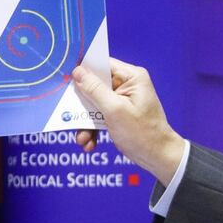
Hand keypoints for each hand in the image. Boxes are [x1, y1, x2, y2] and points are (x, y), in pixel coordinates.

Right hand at [73, 58, 183, 185]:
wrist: (157, 157)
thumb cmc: (142, 133)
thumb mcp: (115, 110)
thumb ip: (95, 90)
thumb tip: (77, 71)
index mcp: (132, 77)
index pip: (102, 64)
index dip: (83, 71)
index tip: (65, 80)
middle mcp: (127, 85)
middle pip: (94, 85)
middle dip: (82, 104)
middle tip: (69, 115)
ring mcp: (122, 100)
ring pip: (94, 103)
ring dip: (85, 121)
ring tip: (81, 138)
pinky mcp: (118, 114)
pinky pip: (99, 116)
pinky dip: (92, 129)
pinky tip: (89, 144)